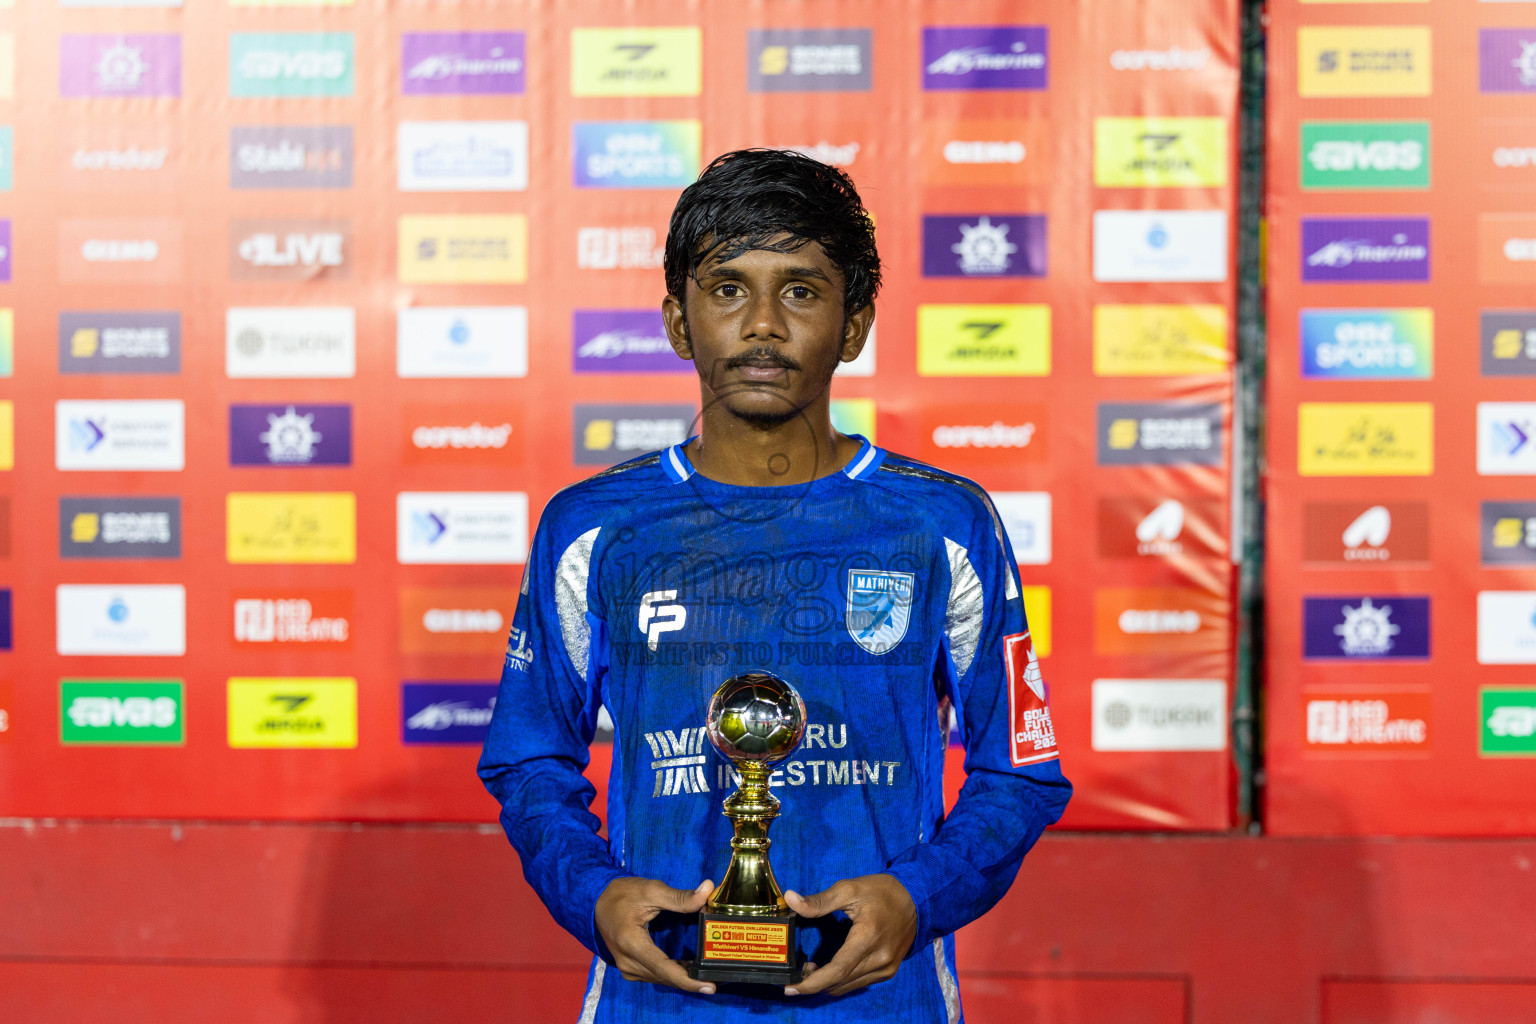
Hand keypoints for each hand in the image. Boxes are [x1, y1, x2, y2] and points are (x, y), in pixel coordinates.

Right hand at [594, 877, 716, 993]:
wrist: (596, 903)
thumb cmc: (622, 895)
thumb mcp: (651, 890)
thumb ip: (680, 897)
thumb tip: (708, 889)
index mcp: (632, 943)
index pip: (664, 968)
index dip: (688, 980)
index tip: (709, 986)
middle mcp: (628, 962)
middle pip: (665, 977)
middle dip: (692, 979)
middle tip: (718, 978)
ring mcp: (628, 968)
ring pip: (661, 978)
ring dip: (683, 977)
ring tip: (708, 974)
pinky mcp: (630, 968)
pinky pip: (655, 975)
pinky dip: (673, 974)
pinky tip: (690, 970)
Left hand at [782, 874, 917, 996]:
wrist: (917, 898)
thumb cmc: (881, 891)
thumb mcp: (849, 889)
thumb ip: (819, 901)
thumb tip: (790, 899)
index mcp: (867, 938)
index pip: (836, 971)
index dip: (811, 983)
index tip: (790, 987)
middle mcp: (879, 960)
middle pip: (840, 983)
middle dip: (814, 983)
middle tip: (797, 971)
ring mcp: (886, 968)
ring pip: (849, 986)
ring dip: (828, 983)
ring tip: (812, 968)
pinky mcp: (889, 971)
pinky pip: (860, 983)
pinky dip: (842, 981)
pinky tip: (832, 969)